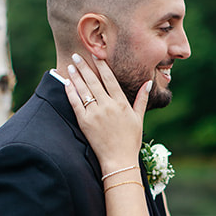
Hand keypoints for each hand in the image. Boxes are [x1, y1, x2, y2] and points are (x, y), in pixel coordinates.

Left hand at [64, 53, 150, 174]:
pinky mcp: (85, 122)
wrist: (119, 160)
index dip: (102, 66)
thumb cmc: (130, 140)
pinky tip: (67, 83)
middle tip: (76, 55)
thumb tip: (148, 82)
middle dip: (84, 67)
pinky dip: (70, 92)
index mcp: (121, 103)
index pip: (110, 79)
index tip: (96, 55)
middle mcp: (108, 106)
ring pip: (84, 90)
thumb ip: (142, 99)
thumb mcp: (139, 118)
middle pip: (94, 81)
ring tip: (70, 65)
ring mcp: (95, 114)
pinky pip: (75, 103)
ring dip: (76, 76)